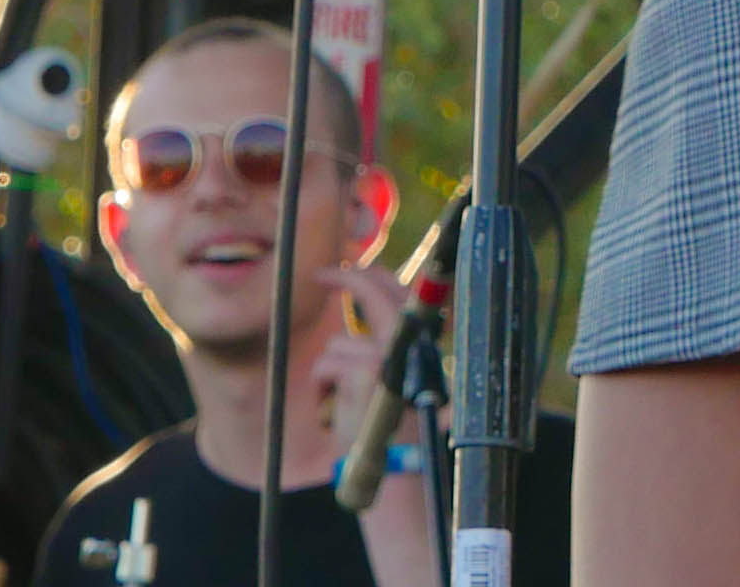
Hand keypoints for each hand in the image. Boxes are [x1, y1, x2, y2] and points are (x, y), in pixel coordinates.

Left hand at [307, 263, 411, 463]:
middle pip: (376, 293)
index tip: (349, 267)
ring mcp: (386, 356)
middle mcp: (408, 346)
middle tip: (321, 274)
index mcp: (418, 348)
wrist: (396, 473)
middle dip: (346, 278)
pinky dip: (321, 390)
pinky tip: (333, 414)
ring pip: (338, 345)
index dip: (375, 275)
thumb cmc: (389, 434)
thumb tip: (363, 315)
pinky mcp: (364, 372)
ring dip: (329, 373)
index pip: (401, 294)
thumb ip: (384, 350)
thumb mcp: (393, 385)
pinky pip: (326, 366)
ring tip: (340, 404)